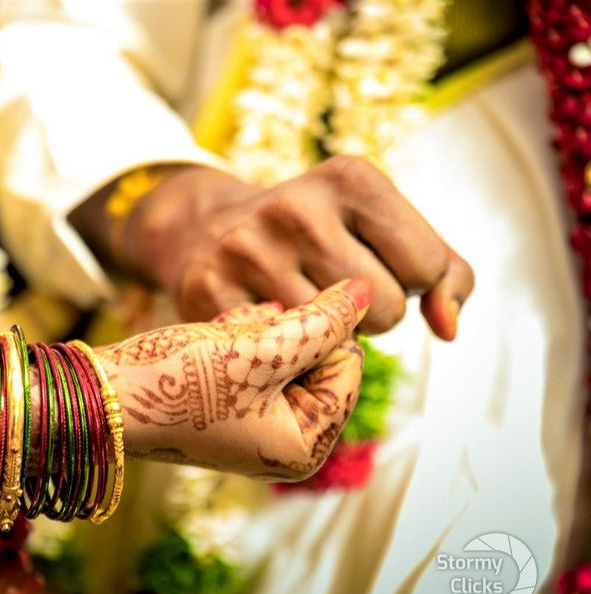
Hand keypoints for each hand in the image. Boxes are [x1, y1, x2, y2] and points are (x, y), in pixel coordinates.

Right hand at [98, 279, 370, 479]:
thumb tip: (367, 292)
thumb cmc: (177, 383)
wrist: (102, 395)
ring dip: (252, 331)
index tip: (264, 331)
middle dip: (278, 334)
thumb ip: (321, 322)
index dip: (313, 334)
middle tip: (233, 341)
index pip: (347, 365)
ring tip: (214, 341)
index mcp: (303, 447)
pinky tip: (205, 340)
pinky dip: (234, 338)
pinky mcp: (229, 402)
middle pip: (316, 357)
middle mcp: (284, 441)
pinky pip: (253, 356)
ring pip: (283, 348)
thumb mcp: (258, 350)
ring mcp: (256, 422)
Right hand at [117, 159, 473, 339]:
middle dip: (372, 313)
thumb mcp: (382, 228)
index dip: (410, 282)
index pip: (427, 267)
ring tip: (300, 302)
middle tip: (334, 289)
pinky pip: (281, 354)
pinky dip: (283, 351)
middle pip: (386, 308)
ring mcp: (247, 249)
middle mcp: (296, 207)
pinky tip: (265, 322)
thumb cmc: (315, 237)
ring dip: (329, 335)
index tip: (375, 265)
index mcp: (350, 177)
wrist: (207, 230)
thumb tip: (448, 329)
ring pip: (335, 338)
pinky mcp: (210, 290)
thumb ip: (443, 273)